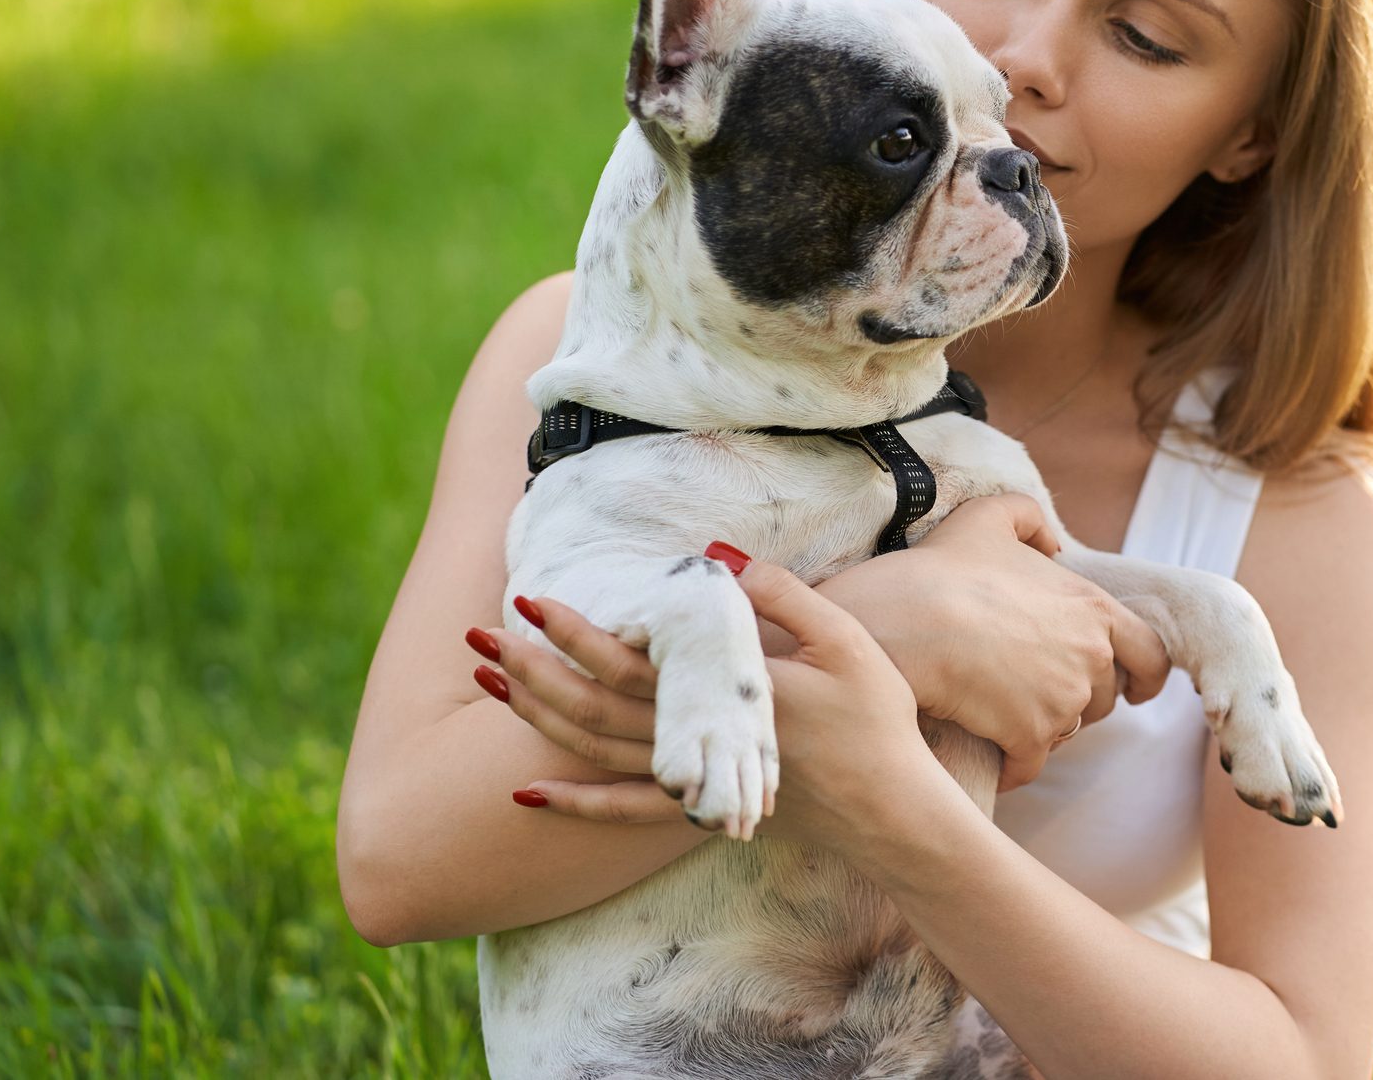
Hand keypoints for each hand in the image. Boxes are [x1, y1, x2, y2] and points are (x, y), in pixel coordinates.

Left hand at [470, 550, 932, 849]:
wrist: (893, 811)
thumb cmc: (877, 720)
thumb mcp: (847, 641)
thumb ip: (784, 596)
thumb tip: (716, 560)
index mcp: (726, 696)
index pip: (631, 663)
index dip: (575, 633)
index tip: (530, 601)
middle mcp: (697, 743)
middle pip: (592, 708)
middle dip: (532, 671)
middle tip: (479, 637)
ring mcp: (694, 783)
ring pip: (595, 753)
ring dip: (537, 719)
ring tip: (489, 682)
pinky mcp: (701, 809)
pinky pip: (622, 812)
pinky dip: (572, 803)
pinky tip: (526, 792)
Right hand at [818, 493, 1171, 791]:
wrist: (911, 621)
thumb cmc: (946, 569)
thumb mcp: (989, 517)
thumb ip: (1030, 518)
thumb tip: (1053, 544)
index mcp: (1094, 609)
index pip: (1151, 655)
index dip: (1147, 676)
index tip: (1137, 691)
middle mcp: (1091, 658)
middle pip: (1104, 698)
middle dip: (1077, 699)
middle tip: (1037, 691)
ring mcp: (1064, 700)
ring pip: (1066, 731)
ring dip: (1043, 728)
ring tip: (1004, 713)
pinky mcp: (1031, 736)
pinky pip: (1029, 764)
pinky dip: (1014, 765)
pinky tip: (992, 756)